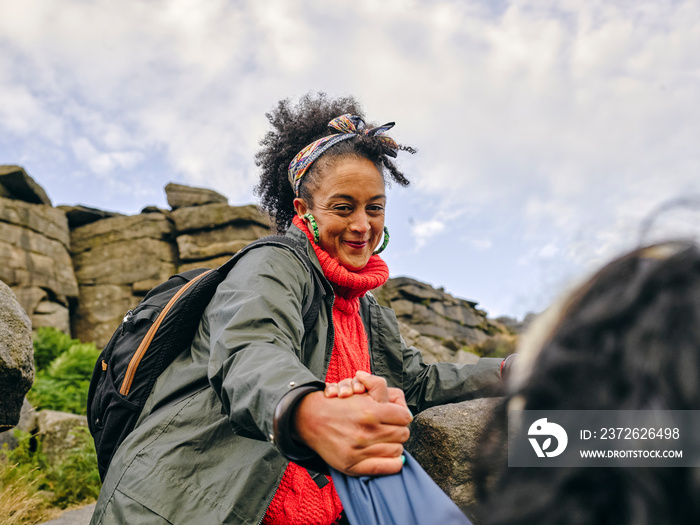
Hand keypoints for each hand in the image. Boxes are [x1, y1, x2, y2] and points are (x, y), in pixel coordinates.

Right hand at [294, 372, 411, 475]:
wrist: (310, 419)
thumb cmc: (338, 405)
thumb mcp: (360, 392)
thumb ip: (382, 392)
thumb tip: (405, 413)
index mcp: (370, 411)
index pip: (405, 417)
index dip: (403, 415)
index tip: (398, 417)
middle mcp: (366, 431)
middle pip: (402, 434)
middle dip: (399, 429)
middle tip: (391, 428)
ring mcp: (359, 450)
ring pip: (397, 450)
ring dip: (395, 445)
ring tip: (387, 440)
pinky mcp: (352, 465)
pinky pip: (386, 467)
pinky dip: (394, 464)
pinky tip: (390, 457)